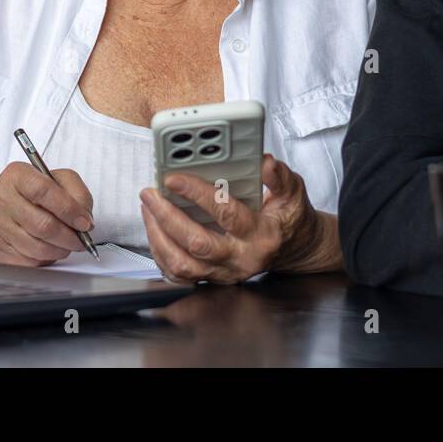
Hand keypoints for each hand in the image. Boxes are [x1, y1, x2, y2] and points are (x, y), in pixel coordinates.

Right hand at [0, 162, 93, 266]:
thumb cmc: (31, 192)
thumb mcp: (57, 179)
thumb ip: (77, 192)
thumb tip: (84, 217)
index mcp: (18, 175)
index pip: (44, 192)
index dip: (69, 210)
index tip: (84, 222)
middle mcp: (2, 198)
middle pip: (42, 225)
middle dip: (69, 237)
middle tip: (81, 239)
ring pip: (37, 247)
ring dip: (60, 250)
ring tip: (67, 244)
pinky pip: (28, 260)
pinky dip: (46, 258)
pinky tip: (49, 249)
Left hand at [139, 154, 335, 283]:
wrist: (294, 249)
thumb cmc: (288, 218)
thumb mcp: (292, 192)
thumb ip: (279, 177)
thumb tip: (265, 163)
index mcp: (261, 235)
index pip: (225, 214)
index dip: (197, 194)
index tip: (174, 178)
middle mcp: (241, 258)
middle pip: (197, 243)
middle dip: (167, 216)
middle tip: (150, 193)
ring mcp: (224, 272)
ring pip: (182, 264)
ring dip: (158, 236)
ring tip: (148, 208)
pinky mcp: (211, 278)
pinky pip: (178, 274)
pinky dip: (160, 252)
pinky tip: (154, 229)